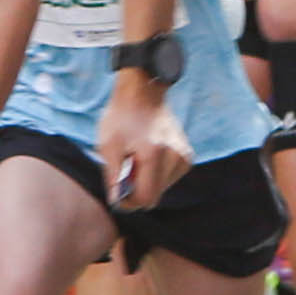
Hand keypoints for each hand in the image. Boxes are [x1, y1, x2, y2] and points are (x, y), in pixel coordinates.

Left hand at [96, 74, 187, 211]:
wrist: (142, 92)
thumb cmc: (122, 117)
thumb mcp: (108, 145)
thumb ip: (113, 176)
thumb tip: (117, 202)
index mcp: (154, 155)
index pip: (146, 198)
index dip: (129, 201)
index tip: (117, 192)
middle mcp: (175, 157)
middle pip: (154, 196)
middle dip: (136, 190)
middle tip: (123, 171)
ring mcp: (184, 156)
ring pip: (161, 188)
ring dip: (146, 182)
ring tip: (135, 158)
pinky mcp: (187, 156)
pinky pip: (168, 178)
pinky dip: (155, 174)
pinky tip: (146, 155)